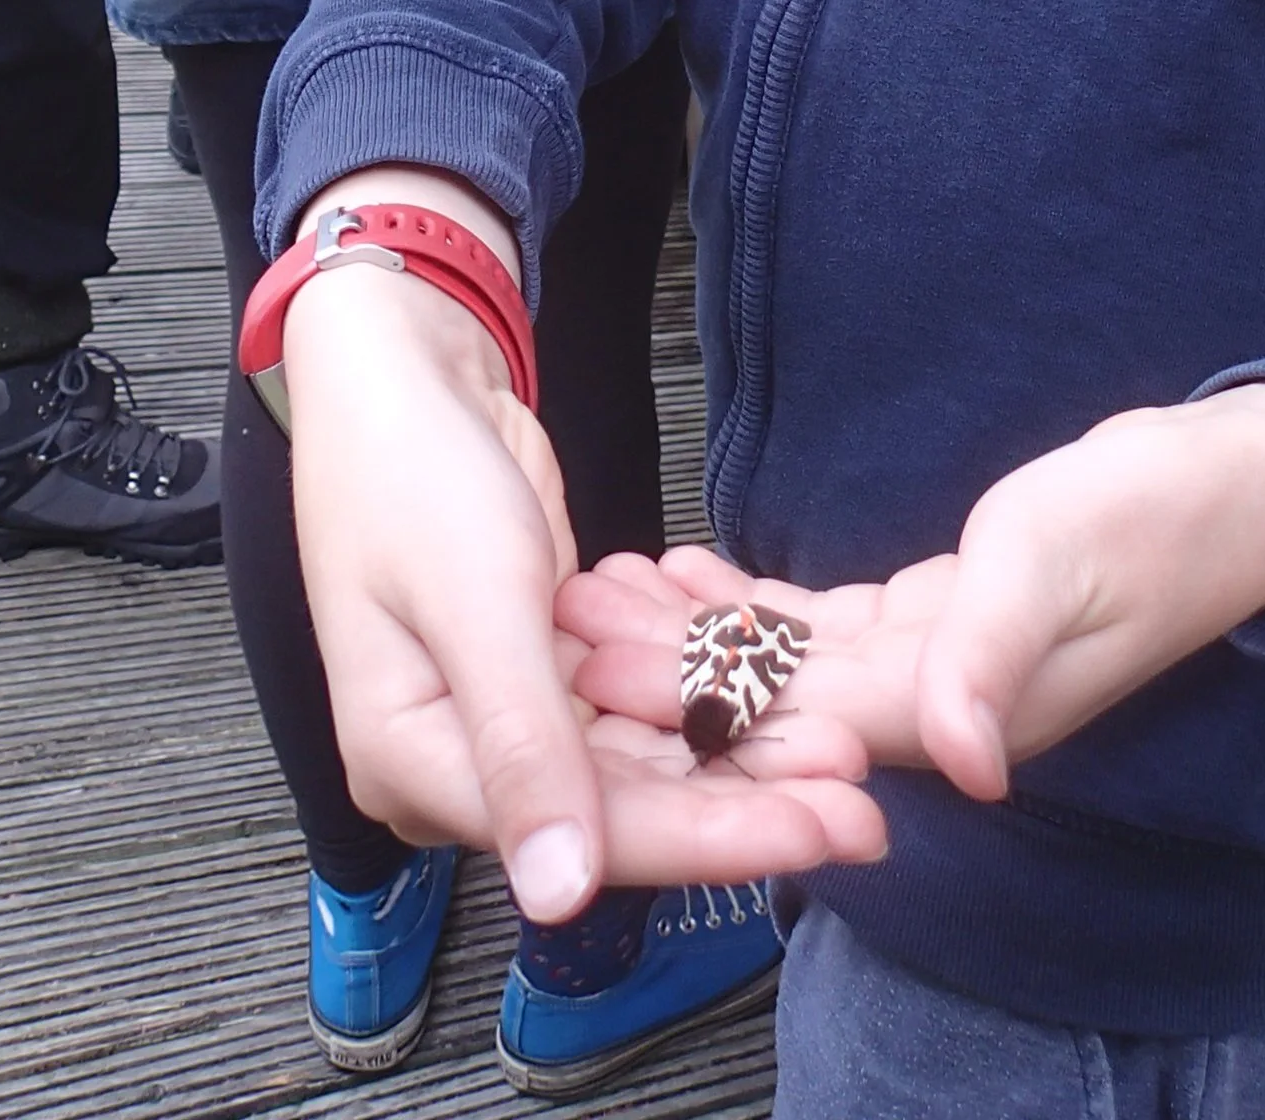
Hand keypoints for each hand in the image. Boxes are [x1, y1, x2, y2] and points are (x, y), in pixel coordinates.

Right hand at [284, 231, 885, 918]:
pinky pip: (638, 703)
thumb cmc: (411, 468)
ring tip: (845, 757)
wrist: (400, 368)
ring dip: (742, 753)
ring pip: (643, 758)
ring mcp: (506, 717)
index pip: (586, 831)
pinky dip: (708, 696)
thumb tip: (559, 897)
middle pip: (624, 808)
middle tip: (864, 811)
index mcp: (415, 766)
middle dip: (747, 804)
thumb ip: (521, 744)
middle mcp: (461, 764)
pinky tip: (788, 697)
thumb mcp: (474, 597)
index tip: (817, 831)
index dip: (709, 838)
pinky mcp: (545, 672)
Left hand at [567, 384, 1264, 800]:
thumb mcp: (1069, 563)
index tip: (598, 679)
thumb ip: (999, 657)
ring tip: (596, 598)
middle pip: (773, 703)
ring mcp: (940, 667)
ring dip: (691, 638)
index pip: (800, 723)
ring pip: (787, 666)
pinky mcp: (945, 620)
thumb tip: (956, 757)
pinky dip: (755, 607)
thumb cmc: (1164, 515)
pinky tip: (689, 575)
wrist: (1242, 487)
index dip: (693, 706)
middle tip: (560, 627)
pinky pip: (827, 629)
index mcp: (961, 705)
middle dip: (663, 673)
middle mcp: (940, 705)